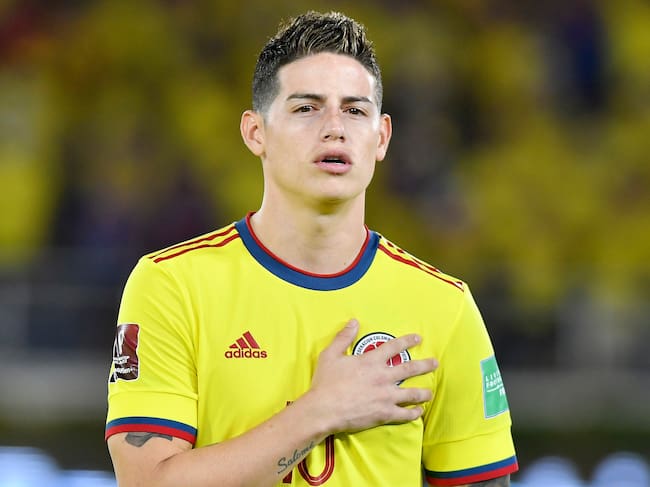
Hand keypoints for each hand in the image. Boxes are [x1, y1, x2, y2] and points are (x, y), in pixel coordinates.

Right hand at [307, 319, 437, 434]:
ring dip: (423, 392)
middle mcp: (383, 377)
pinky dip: (414, 413)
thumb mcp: (330, 355)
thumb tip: (354, 322)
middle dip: (424, 365)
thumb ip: (343, 337)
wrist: (324, 409)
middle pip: (410, 369)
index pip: (394, 347)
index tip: (418, 338)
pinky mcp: (384, 414)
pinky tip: (418, 411)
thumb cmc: (325, 382)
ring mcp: (386, 396)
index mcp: (371, 361)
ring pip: (412, 393)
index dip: (407, 341)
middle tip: (434, 363)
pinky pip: (405, 414)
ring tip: (430, 392)